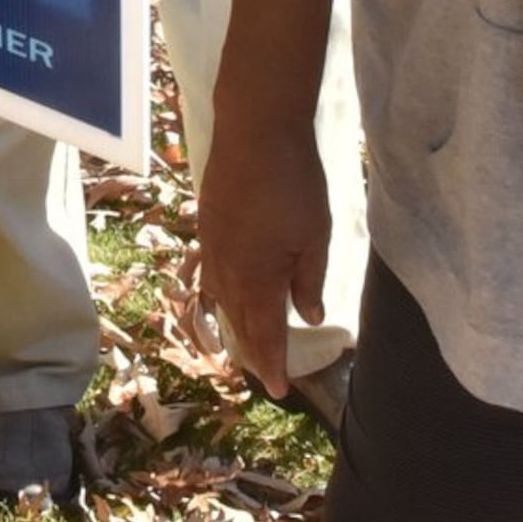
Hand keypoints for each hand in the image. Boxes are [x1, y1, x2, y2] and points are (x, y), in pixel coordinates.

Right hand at [196, 109, 332, 399]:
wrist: (254, 130)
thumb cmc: (293, 182)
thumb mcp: (315, 234)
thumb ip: (309, 280)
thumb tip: (310, 317)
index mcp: (257, 278)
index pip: (266, 334)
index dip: (273, 364)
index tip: (280, 391)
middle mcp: (227, 271)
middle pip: (239, 323)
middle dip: (254, 352)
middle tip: (266, 375)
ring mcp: (212, 248)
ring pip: (222, 301)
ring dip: (236, 326)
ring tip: (248, 344)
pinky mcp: (206, 226)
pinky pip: (212, 276)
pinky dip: (222, 297)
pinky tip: (227, 298)